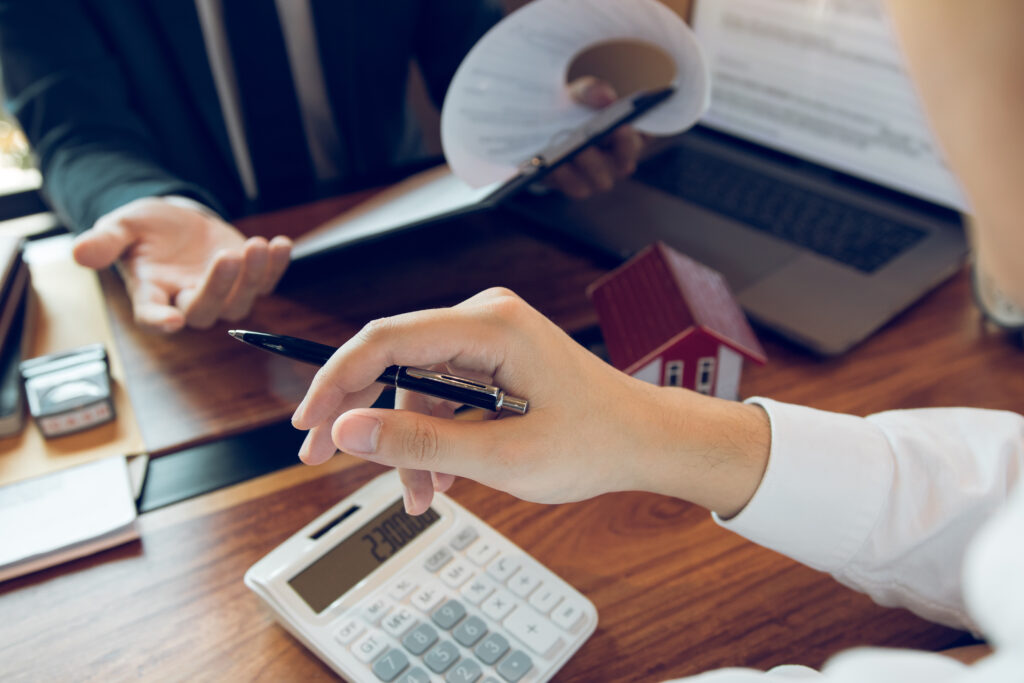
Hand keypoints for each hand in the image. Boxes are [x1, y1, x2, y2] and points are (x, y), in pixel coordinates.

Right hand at [72, 196, 291, 332]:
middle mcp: (187, 301)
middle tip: (227, 256)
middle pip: (205, 309)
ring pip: (240, 300)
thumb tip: (80, 252)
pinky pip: (266, 282)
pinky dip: (276, 265)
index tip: (172, 320)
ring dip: (252, 275)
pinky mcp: (246, 280)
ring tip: (257, 243)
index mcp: (151, 295)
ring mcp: (221, 294)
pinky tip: (281, 244)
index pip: (153, 316)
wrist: (175, 220)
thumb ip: (104, 242)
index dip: (161, 321)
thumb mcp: (121, 227)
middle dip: (219, 286)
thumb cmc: (144, 229)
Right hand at [291, 288, 769, 515]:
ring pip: (416, 387)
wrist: (644, 441)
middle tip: (324, 460)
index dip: (337, 380)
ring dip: (409, 442)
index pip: (386, 339)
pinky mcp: (493, 360)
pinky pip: (442, 394)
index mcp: (491, 325)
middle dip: (363, 416)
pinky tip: (441, 478)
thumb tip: (348, 430)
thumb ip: (419, 442)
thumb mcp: (502, 457)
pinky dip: (435, 436)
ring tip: (421, 495)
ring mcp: (488, 338)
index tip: (308, 424)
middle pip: (393, 359)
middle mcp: (485, 319)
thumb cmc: (594, 442)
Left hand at [545, 76, 645, 199]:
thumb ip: (593, 91)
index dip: (637, 133)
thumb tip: (607, 98)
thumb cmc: (573, 110)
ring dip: (586, 164)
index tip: (623, 125)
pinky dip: (562, 174)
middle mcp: (619, 162)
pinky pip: (573, 186)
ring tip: (571, 150)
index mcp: (628, 135)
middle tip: (598, 136)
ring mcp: (598, 178)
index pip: (643, 138)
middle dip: (611, 151)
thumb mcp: (579, 94)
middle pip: (624, 163)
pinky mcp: (575, 186)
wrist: (542, 127)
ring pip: (600, 179)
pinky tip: (551, 163)